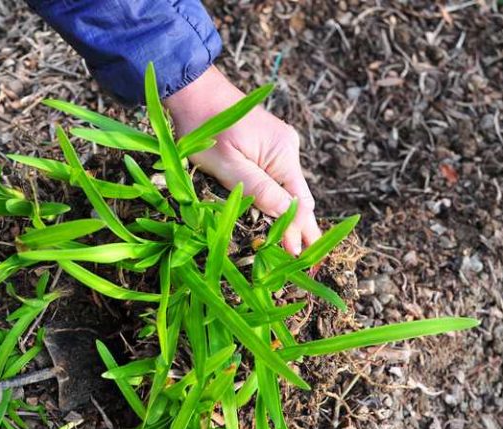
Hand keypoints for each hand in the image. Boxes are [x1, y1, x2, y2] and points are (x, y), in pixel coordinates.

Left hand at [164, 66, 319, 254]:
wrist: (194, 91)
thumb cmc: (206, 126)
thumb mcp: (229, 165)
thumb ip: (259, 191)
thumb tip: (289, 219)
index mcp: (284, 154)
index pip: (300, 203)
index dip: (302, 232)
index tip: (304, 259)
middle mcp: (287, 150)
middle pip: (298, 198)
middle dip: (301, 229)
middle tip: (308, 263)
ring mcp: (277, 148)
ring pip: (286, 190)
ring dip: (288, 217)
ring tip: (295, 248)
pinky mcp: (264, 147)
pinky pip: (276, 179)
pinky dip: (277, 200)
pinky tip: (278, 219)